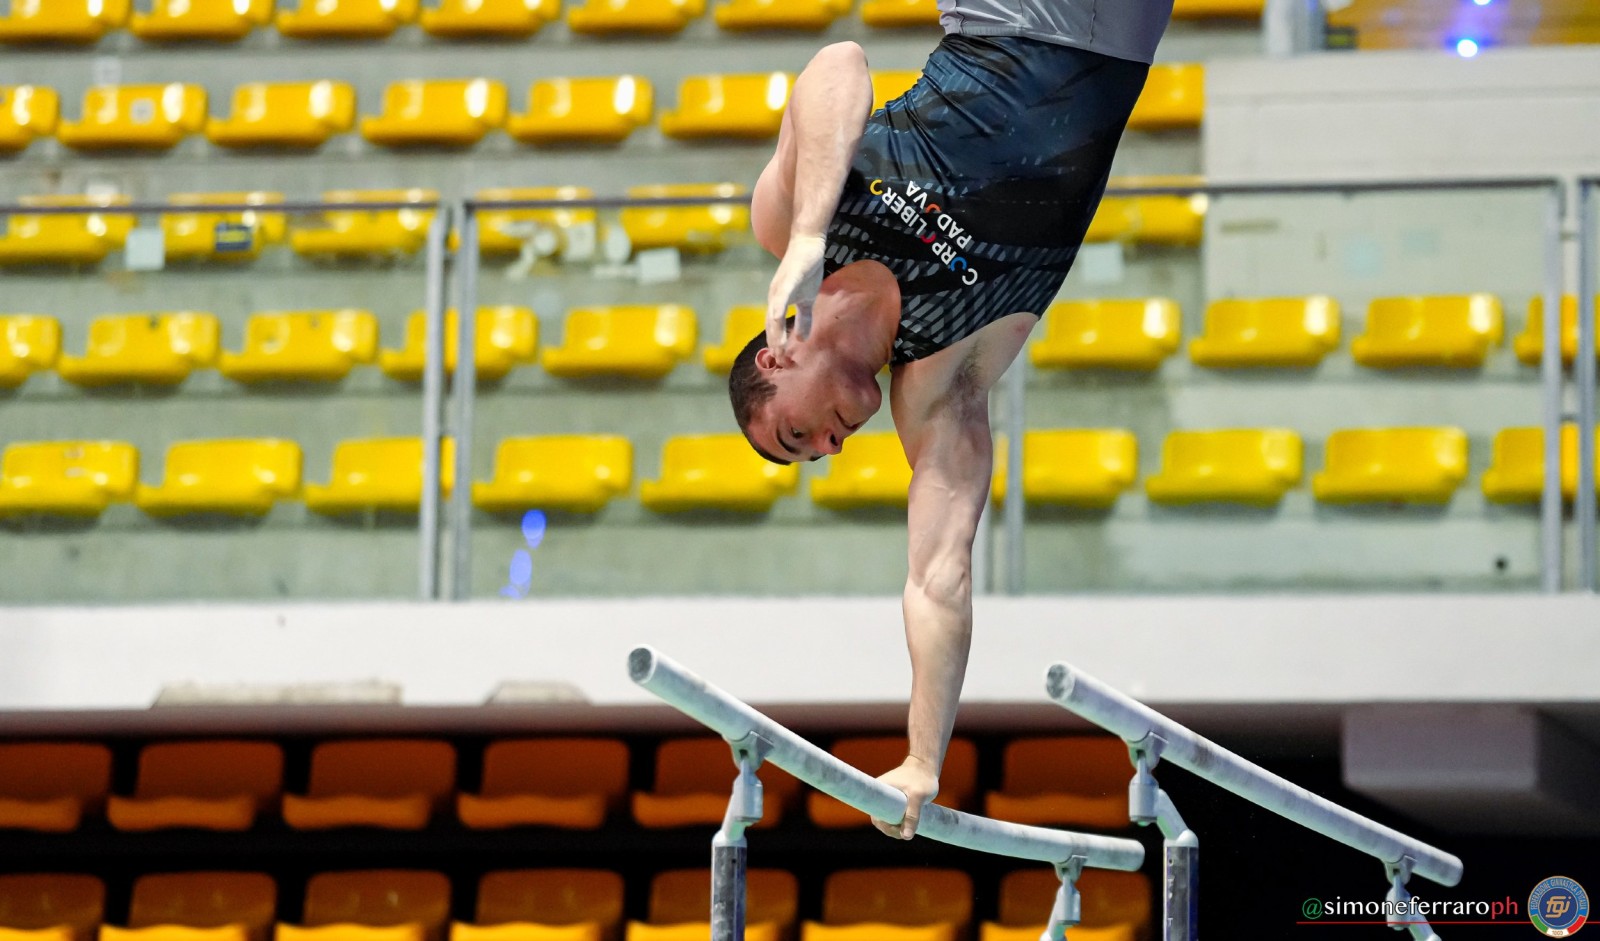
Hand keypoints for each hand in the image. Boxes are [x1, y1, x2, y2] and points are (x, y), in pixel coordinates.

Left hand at [765, 234, 825, 365]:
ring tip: (778, 349)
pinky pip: (781, 299)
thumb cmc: (807, 269)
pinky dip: (778, 313)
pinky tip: (777, 323)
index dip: (777, 343)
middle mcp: (774, 296)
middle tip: (778, 361)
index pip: (775, 327)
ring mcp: (779, 288)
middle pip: (770, 325)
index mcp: (778, 301)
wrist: (809, 244)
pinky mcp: (787, 280)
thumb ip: (805, 318)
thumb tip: (803, 338)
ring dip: (775, 334)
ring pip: (773, 315)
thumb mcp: (808, 298)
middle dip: (774, 344)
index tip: (781, 360)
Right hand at [871, 756, 938, 839]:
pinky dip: (900, 820)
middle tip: (908, 832)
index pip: (876, 817)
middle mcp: (880, 794)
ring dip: (897, 825)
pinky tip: (910, 821)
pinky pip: (892, 813)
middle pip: (880, 819)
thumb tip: (906, 837)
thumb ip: (912, 816)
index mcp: (880, 792)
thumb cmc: (922, 778)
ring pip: (887, 817)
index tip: (900, 831)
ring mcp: (887, 796)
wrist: (926, 764)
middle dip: (892, 829)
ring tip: (911, 827)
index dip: (886, 828)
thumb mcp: (918, 797)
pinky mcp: (894, 798)